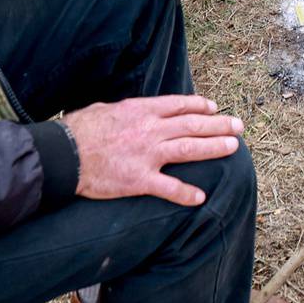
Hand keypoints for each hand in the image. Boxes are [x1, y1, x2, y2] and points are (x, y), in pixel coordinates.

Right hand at [62, 95, 242, 204]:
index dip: (201, 106)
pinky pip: (168, 187)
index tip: (215, 108)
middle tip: (239, 126)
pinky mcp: (139, 180)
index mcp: (142, 110)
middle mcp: (151, 130)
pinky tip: (201, 197)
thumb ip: (128, 110)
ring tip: (233, 147)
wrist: (64, 155)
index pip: (180, 105)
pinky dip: (186, 193)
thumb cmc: (80, 130)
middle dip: (219, 125)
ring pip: (190, 149)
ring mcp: (148, 155)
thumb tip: (136, 110)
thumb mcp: (106, 108)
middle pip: (193, 125)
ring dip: (214, 148)